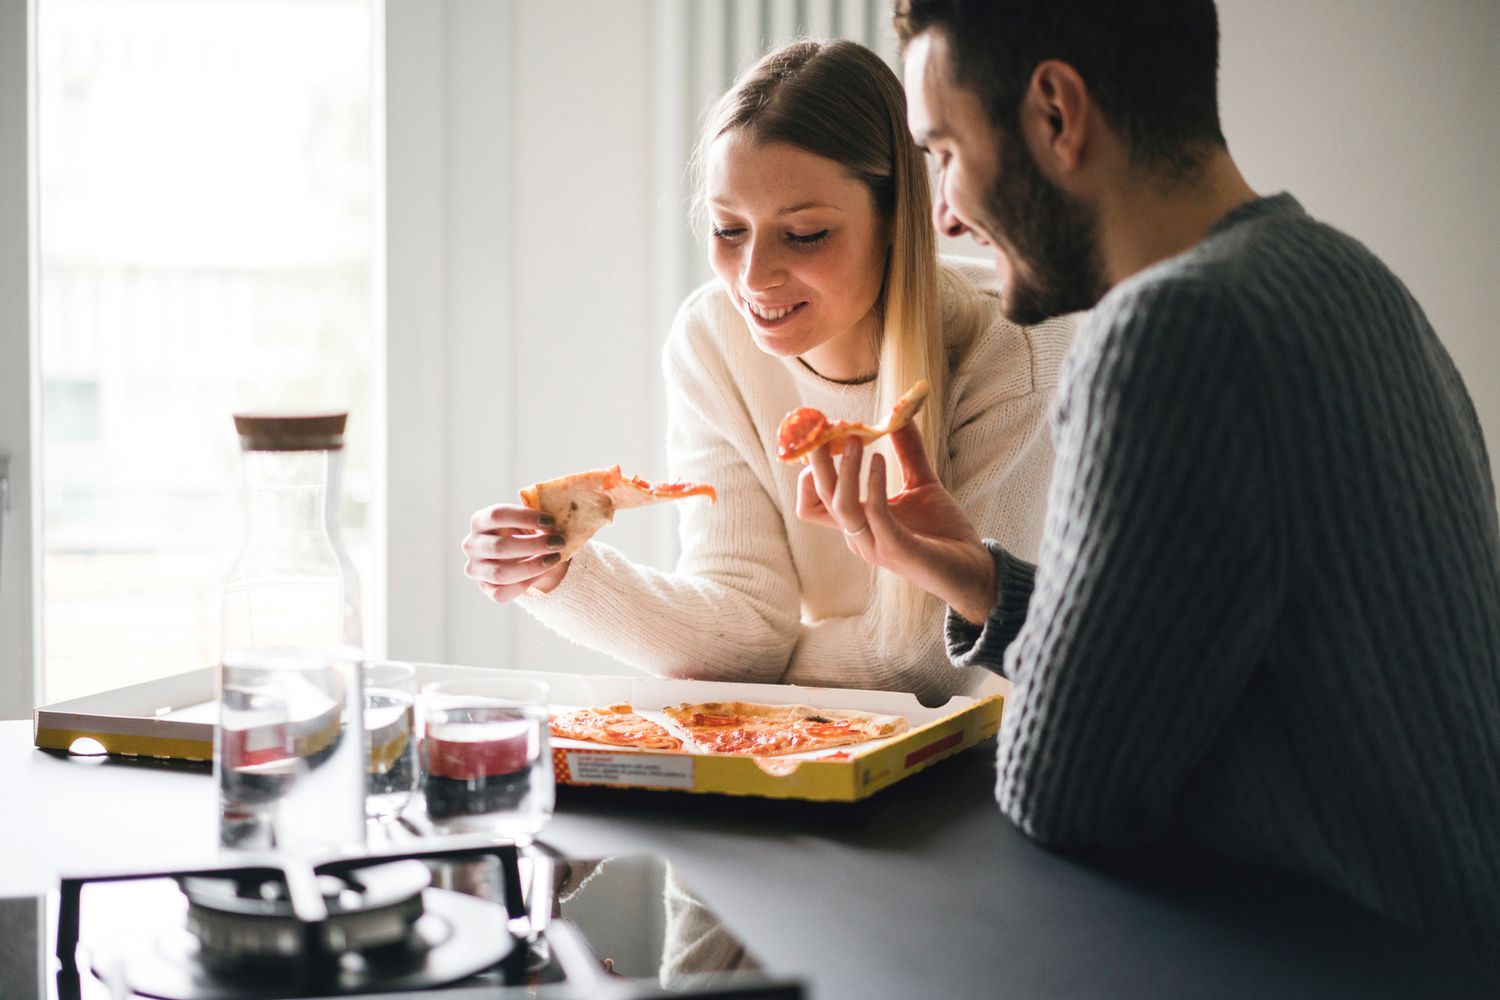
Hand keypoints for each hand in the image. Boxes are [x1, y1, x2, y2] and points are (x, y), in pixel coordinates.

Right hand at [462, 504, 568, 602]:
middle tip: (559, 542)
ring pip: (500, 573)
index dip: (525, 517)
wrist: (529, 558)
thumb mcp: (533, 521)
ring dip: (532, 567)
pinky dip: (524, 585)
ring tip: (554, 559)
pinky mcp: (485, 588)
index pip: (496, 515)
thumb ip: (540, 517)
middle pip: (500, 547)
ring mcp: (475, 568)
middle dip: (533, 545)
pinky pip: (501, 593)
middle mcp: (472, 544)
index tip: (551, 521)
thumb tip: (561, 514)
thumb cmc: (530, 533)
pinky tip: (541, 574)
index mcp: (480, 521)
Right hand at [795, 422, 996, 624]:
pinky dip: (873, 483)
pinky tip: (878, 458)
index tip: (821, 432)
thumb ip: (908, 452)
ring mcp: (873, 543)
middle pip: (817, 497)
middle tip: (823, 426)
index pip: (811, 499)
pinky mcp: (896, 549)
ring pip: (840, 505)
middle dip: (816, 460)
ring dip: (843, 469)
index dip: (809, 466)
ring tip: (852, 439)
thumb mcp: (921, 483)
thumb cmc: (943, 531)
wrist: (973, 567)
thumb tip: (899, 415)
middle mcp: (857, 534)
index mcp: (858, 520)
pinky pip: (875, 514)